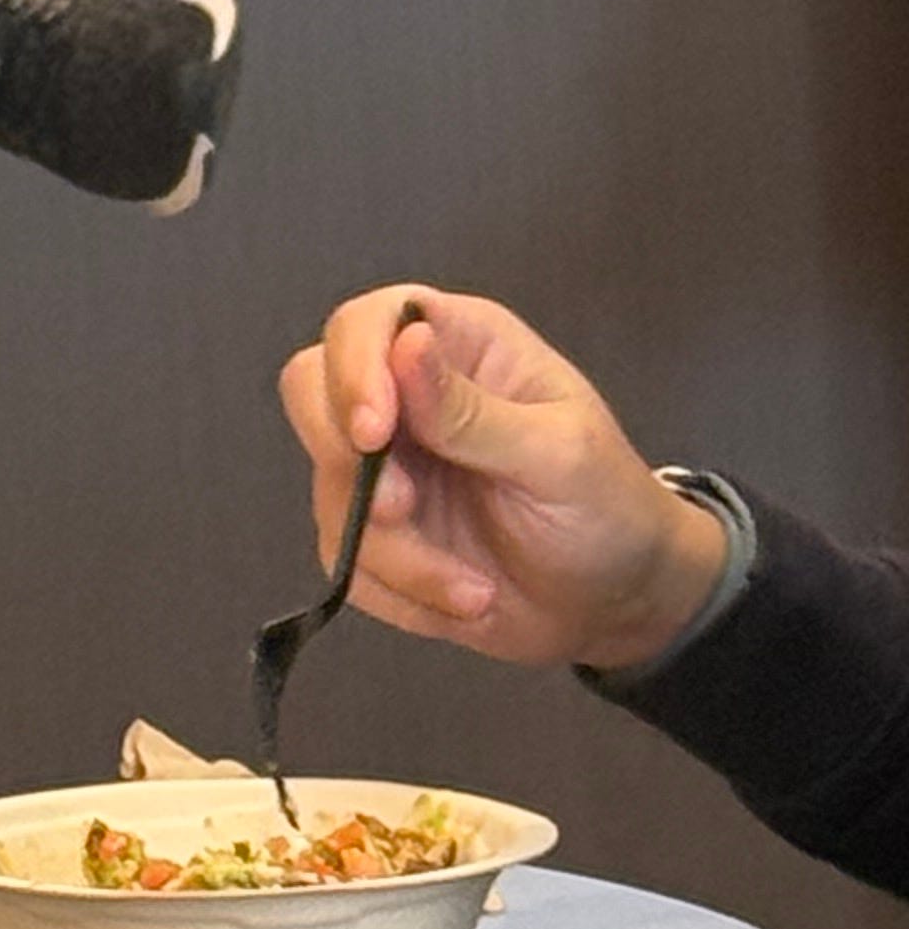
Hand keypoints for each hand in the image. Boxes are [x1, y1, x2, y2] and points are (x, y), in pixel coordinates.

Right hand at [277, 284, 730, 673]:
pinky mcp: (371, 533)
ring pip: (329, 492)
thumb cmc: (608, 510)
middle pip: (310, 391)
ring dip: (397, 556)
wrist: (617, 606)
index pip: (365, 322)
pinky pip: (344, 560)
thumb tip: (405, 340)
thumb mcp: (557, 456)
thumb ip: (473, 410)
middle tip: (404, 511)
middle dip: (345, 461)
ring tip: (476, 594)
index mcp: (460, 347)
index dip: (352, 367)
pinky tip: (464, 602)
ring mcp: (382, 467)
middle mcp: (407, 396)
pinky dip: (400, 593)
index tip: (373, 433)